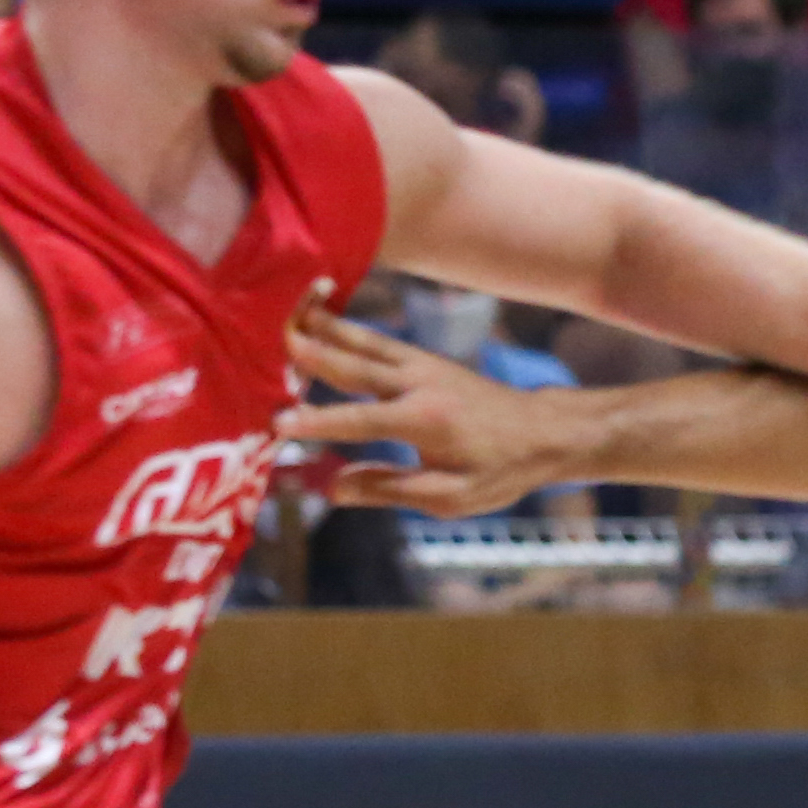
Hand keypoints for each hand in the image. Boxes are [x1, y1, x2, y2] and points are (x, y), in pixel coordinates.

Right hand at [277, 294, 572, 517]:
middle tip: (265, 340)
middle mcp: (418, 383)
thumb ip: (390, 489)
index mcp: (425, 421)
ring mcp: (420, 365)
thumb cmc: (499, 471)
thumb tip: (332, 488)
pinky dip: (341, 327)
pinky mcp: (420, 359)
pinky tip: (315, 315)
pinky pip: (373, 339)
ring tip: (282, 309)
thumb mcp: (451, 497)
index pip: (361, 421)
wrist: (541, 431)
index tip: (277, 425)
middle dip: (309, 354)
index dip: (318, 423)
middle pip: (354, 365)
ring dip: (320, 327)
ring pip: (362, 341)